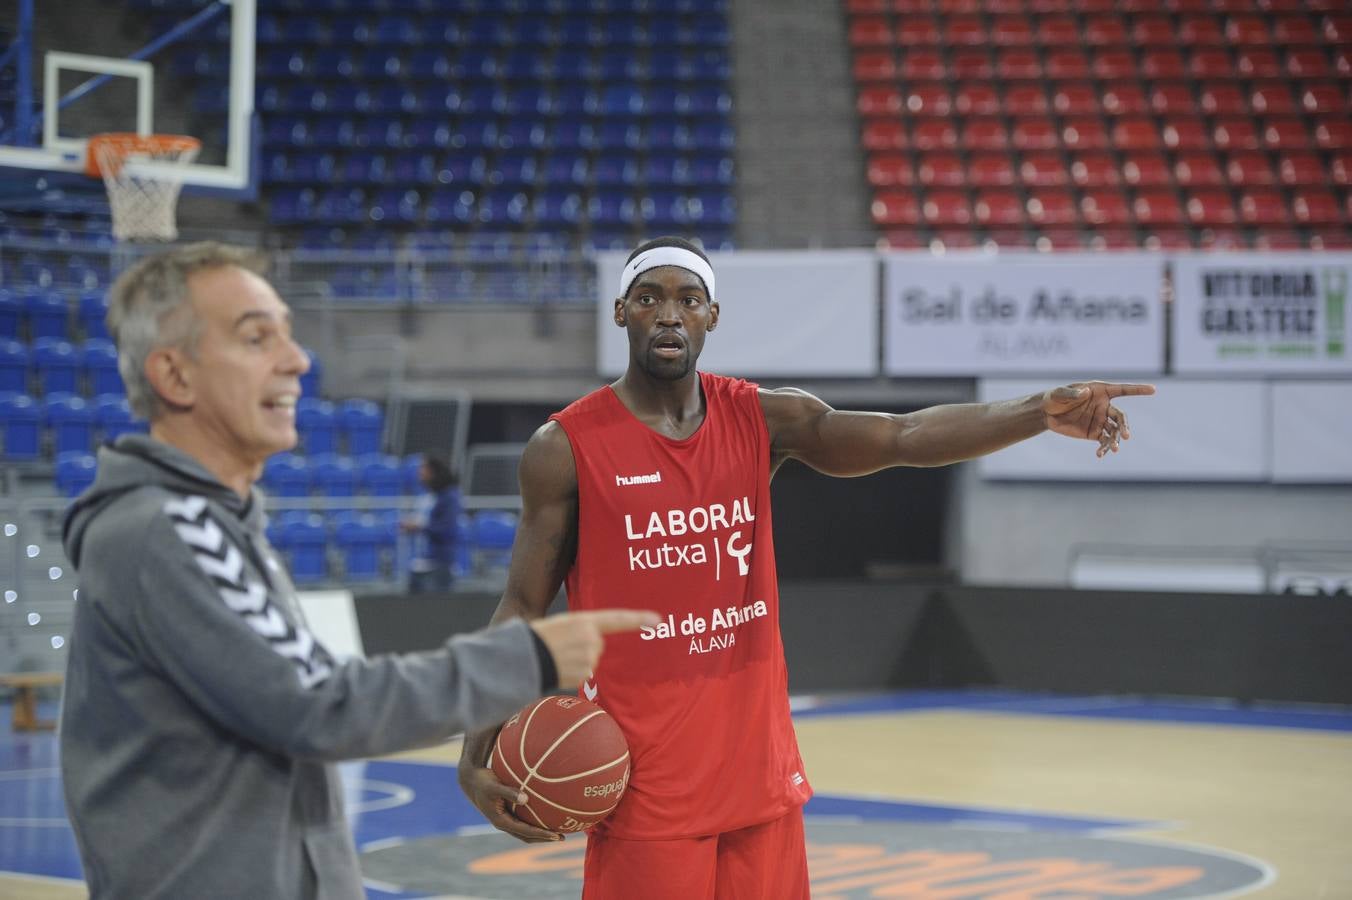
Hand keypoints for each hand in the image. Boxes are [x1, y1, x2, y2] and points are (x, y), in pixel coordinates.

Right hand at [458, 761, 562, 843]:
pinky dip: (536, 821)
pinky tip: (548, 814)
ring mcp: (506, 820)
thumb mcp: (494, 786)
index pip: (525, 832)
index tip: (556, 835)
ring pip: (526, 831)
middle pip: (527, 837)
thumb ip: (509, 792)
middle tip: (562, 837)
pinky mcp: (508, 813)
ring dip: (541, 833)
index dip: (541, 835)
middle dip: (544, 838)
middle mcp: (504, 823)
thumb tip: (526, 798)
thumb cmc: (483, 782)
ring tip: (558, 830)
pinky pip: (524, 820)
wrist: (471, 781)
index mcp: (501, 821)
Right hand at [530, 609, 660, 688]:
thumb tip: (594, 642)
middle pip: (598, 644)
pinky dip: (573, 672)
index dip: (638, 619)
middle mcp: (590, 638)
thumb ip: (581, 629)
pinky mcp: (583, 674)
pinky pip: (584, 674)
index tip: (658, 620)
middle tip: (562, 645)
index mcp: (584, 620)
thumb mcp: (561, 623)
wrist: (522, 656)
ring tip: (556, 656)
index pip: (617, 619)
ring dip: (576, 660)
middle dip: (585, 646)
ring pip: (590, 660)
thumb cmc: (537, 637)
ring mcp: (588, 658)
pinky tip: (558, 667)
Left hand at [1042, 381, 1155, 457]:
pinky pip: (1104, 441)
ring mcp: (1101, 420)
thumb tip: (1085, 392)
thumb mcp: (1060, 394)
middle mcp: (1104, 406)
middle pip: (1120, 416)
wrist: (1046, 414)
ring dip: (1116, 440)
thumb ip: (1072, 393)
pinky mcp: (1094, 433)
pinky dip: (1105, 448)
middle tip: (1126, 435)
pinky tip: (1100, 454)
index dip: (1137, 390)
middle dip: (1125, 426)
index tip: (1153, 390)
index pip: (1123, 390)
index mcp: (1100, 392)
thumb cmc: (1054, 398)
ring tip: (1115, 449)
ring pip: (1114, 431)